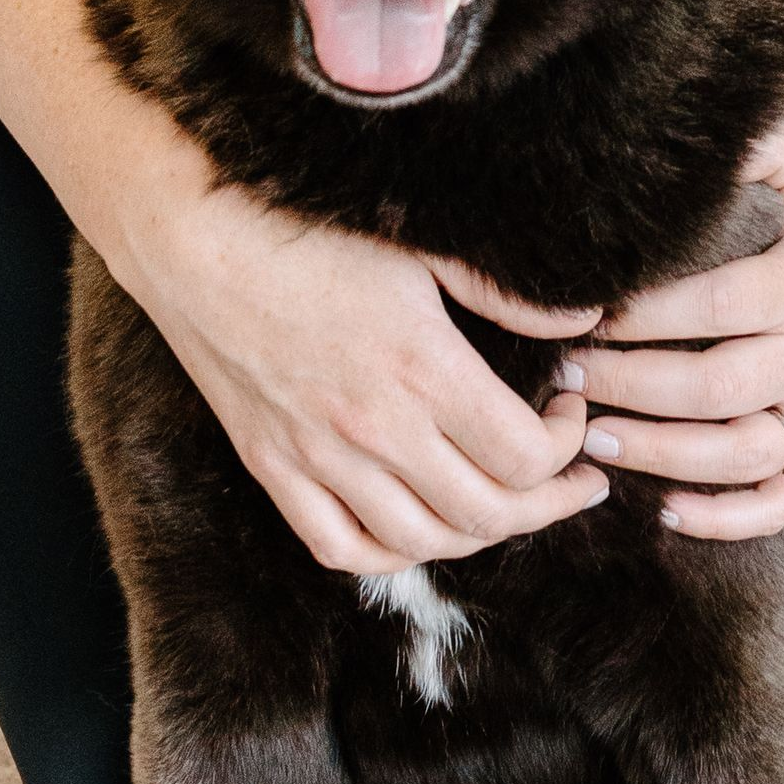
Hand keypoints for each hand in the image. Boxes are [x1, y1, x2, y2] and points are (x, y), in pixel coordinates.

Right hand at [116, 155, 611, 579]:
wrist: (198, 240)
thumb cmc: (315, 231)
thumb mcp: (424, 249)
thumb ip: (508, 296)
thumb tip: (585, 318)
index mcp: (423, 369)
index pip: (525, 455)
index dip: (568, 445)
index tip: (571, 409)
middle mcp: (375, 429)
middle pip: (488, 512)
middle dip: (550, 501)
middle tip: (576, 478)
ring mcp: (319, 459)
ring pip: (423, 541)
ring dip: (483, 532)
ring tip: (512, 502)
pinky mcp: (274, 470)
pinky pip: (342, 548)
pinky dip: (392, 553)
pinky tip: (422, 528)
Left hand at [556, 123, 783, 539]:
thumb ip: (764, 148)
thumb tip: (708, 142)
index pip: (716, 305)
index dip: (645, 316)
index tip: (583, 316)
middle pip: (717, 388)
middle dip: (631, 387)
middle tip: (565, 380)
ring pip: (741, 456)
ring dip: (661, 455)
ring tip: (596, 440)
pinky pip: (780, 504)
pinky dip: (724, 519)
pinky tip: (665, 507)